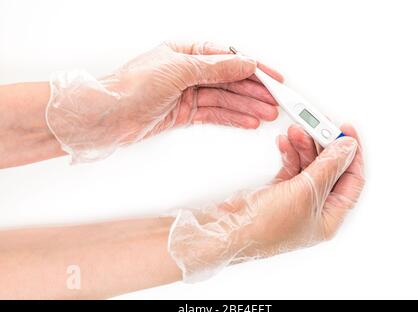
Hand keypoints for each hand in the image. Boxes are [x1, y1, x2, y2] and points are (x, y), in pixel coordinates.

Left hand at [46, 41, 281, 162]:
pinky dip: (231, 117)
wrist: (108, 116)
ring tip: (266, 113)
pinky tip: (246, 120)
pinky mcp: (184, 112)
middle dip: (253, 90)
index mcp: (186, 51)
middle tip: (274, 100)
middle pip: (229, 80)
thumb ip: (214, 67)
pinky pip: (214, 113)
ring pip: (224, 99)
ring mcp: (187, 93)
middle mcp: (188, 71)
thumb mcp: (178, 69)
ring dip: (246, 106)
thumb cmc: (131, 86)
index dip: (252, 67)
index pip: (228, 58)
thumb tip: (243, 61)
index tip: (272, 76)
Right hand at [168, 124, 364, 281]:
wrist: (227, 229)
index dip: (352, 155)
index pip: (352, 181)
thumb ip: (328, 167)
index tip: (346, 132)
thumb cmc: (264, 227)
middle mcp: (315, 209)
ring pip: (309, 165)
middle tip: (319, 126)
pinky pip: (291, 167)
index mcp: (329, 217)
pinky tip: (284, 143)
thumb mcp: (304, 192)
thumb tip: (347, 148)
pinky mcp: (279, 192)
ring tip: (296, 131)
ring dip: (304, 146)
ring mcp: (296, 200)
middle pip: (330, 169)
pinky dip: (289, 153)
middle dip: (324, 146)